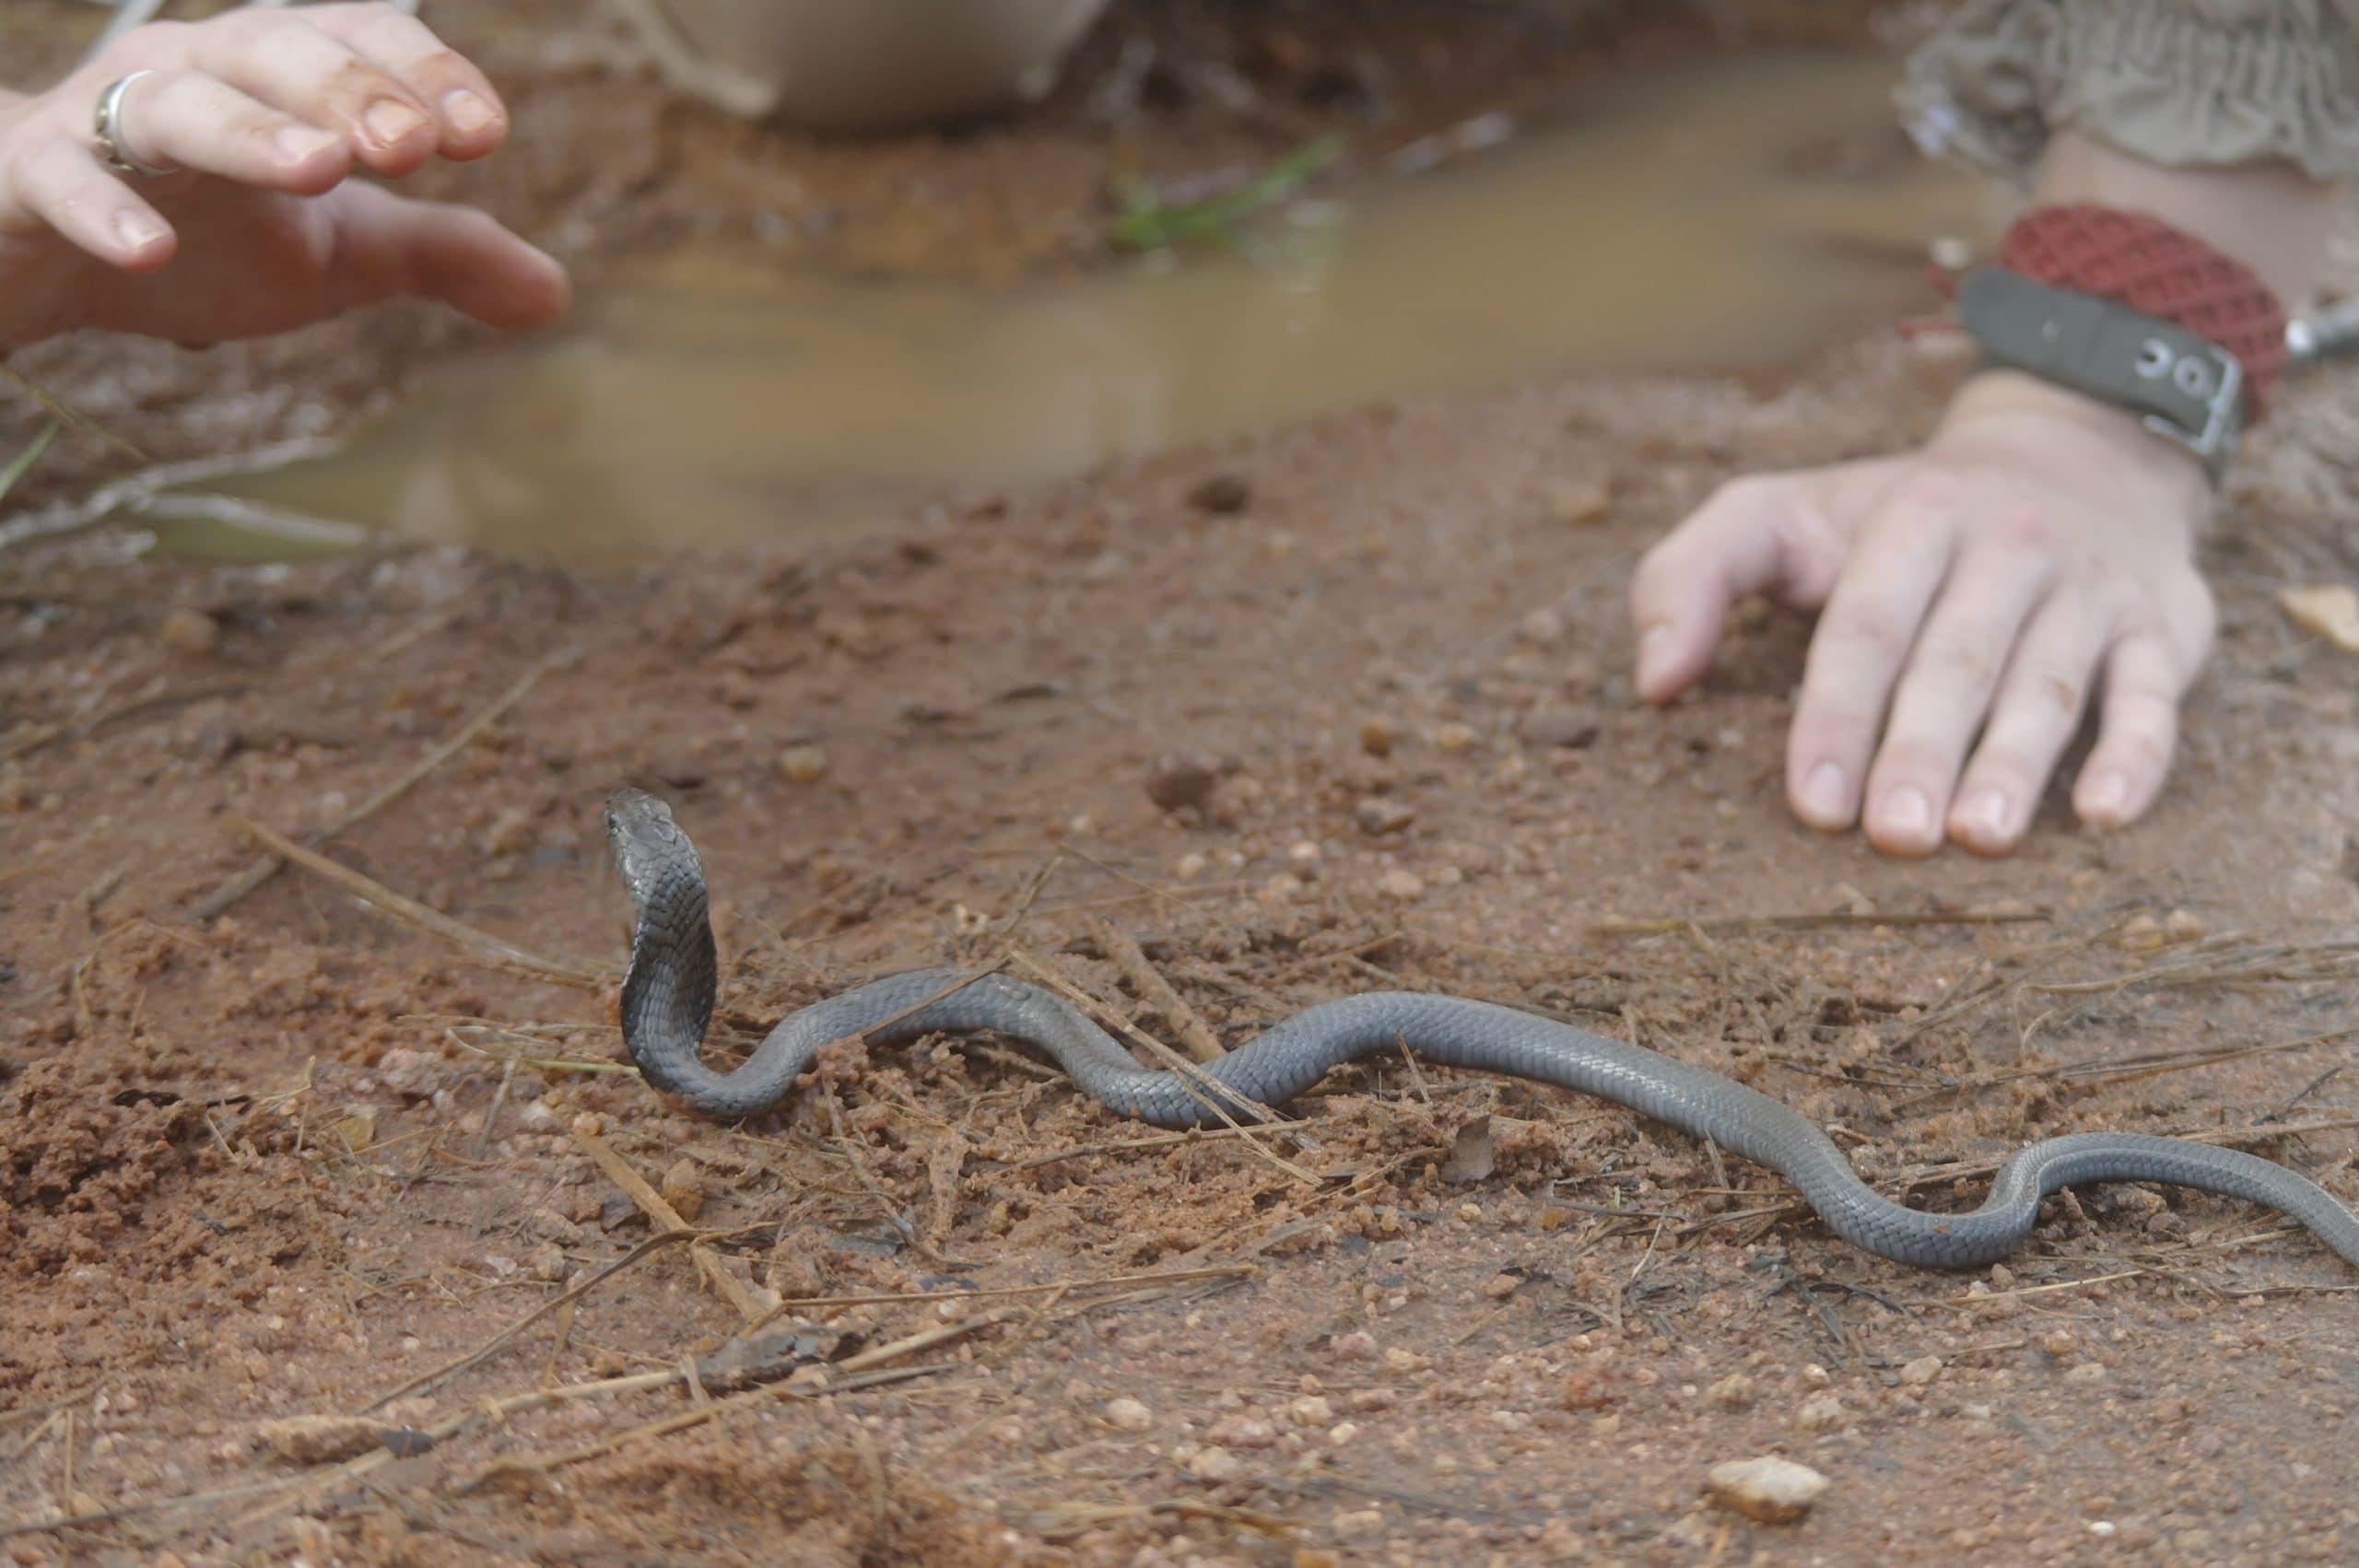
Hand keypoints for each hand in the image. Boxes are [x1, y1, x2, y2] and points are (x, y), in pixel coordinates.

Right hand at [0, 3, 567, 348]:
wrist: (52, 261)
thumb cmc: (208, 234)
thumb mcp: (339, 253)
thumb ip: (441, 257)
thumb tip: (556, 293)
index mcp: (277, 75)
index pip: (361, 42)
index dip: (424, 74)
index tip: (487, 132)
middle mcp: (195, 70)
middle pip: (275, 50)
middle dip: (349, 90)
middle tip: (413, 146)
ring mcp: (107, 119)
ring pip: (178, 102)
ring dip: (251, 130)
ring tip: (320, 168)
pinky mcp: (34, 178)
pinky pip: (64, 180)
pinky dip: (105, 209)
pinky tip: (152, 250)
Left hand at [1629, 371, 2218, 856]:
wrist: (2078, 456)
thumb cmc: (1893, 519)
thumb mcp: (1780, 515)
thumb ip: (1691, 576)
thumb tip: (1652, 682)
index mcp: (1913, 521)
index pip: (1866, 626)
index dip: (1838, 714)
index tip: (1813, 802)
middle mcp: (2009, 546)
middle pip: (1957, 660)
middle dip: (1923, 749)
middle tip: (1895, 837)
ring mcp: (2091, 588)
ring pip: (2050, 683)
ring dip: (2015, 764)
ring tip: (1980, 839)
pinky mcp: (2163, 627)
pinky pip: (2156, 695)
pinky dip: (2137, 756)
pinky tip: (2102, 816)